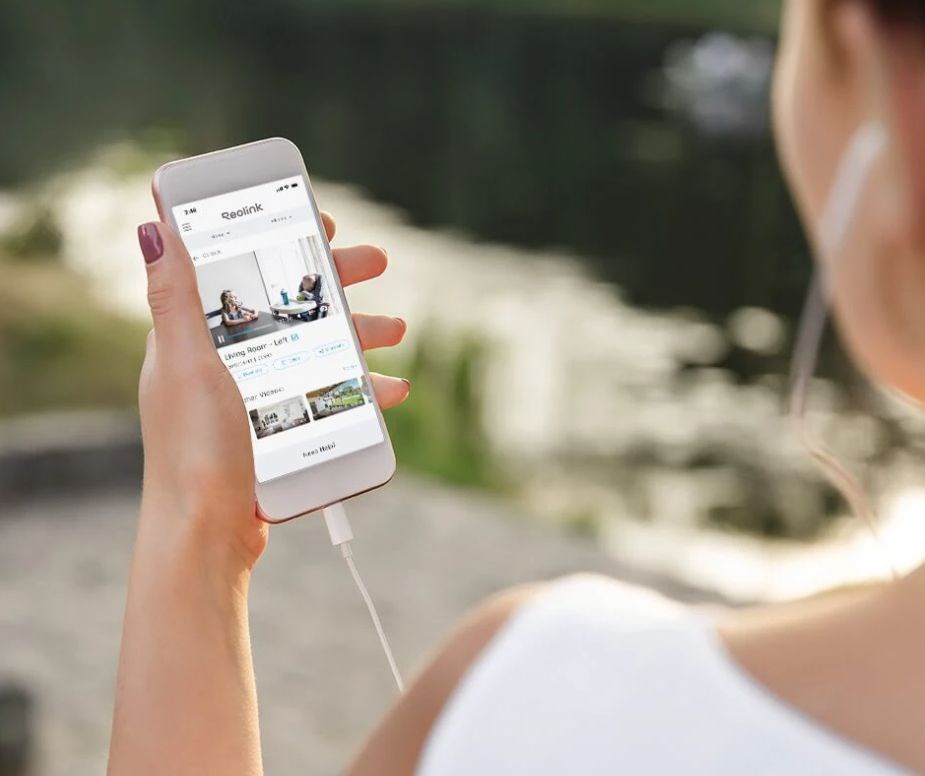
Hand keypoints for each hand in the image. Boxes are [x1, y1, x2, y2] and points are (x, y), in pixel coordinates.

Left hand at [135, 214, 408, 575]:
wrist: (208, 533)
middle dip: (335, 281)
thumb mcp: (187, 363)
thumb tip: (153, 226)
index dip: (279, 239)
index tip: (318, 218)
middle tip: (375, 262)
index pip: (240, 269)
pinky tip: (391, 390)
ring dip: (359, 333)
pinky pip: (330, 396)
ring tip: (397, 330)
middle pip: (289, 305)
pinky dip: (362, 389)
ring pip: (319, 349)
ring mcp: (259, 396)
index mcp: (199, 336)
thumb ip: (176, 297)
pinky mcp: (283, 430)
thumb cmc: (192, 448)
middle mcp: (229, 361)